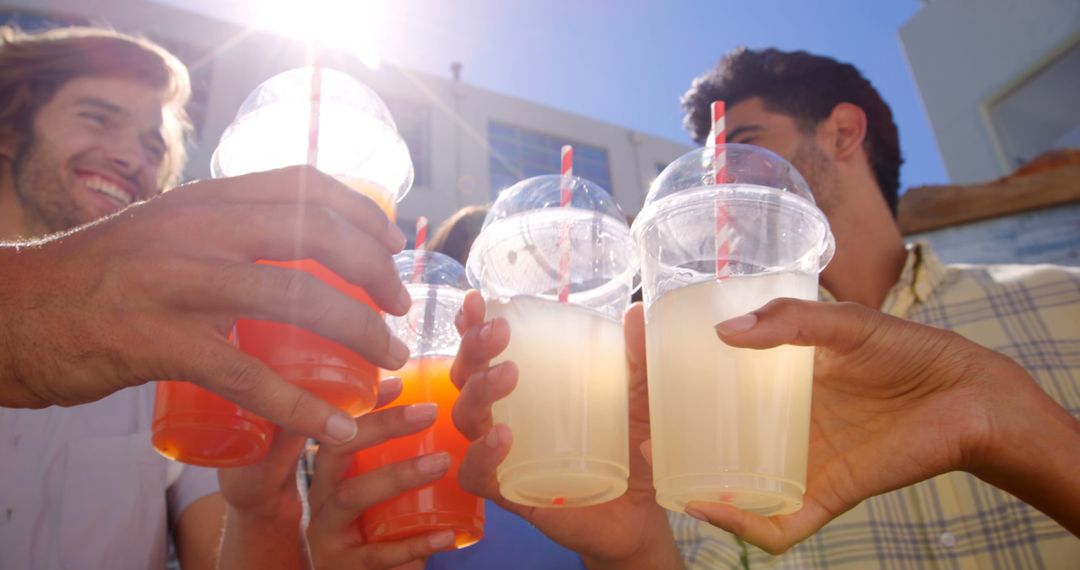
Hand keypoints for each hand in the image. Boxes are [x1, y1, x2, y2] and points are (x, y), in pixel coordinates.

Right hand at [0, 166, 409, 443]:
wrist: (11, 313)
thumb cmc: (97, 279)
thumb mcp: (165, 233)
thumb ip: (221, 235)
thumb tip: (291, 251)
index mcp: (202, 199)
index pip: (301, 183)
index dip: (361, 209)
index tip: (392, 242)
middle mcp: (195, 227)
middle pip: (315, 232)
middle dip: (375, 269)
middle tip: (399, 305)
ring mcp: (175, 281)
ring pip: (296, 298)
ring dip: (358, 333)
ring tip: (389, 361)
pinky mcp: (156, 340)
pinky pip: (248, 376)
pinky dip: (302, 407)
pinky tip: (336, 429)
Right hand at [305, 387, 458, 568]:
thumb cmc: (367, 530)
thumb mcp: (371, 491)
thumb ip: (387, 457)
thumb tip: (423, 402)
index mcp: (325, 473)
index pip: (334, 425)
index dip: (362, 402)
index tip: (398, 380)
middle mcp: (317, 497)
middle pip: (335, 451)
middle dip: (380, 427)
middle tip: (429, 412)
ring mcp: (326, 533)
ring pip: (352, 496)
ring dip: (398, 476)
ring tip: (441, 462)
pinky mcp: (342, 567)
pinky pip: (377, 554)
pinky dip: (414, 543)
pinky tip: (446, 534)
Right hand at [450, 291, 680, 568]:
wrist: (641, 513)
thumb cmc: (631, 448)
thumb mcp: (640, 399)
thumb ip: (638, 359)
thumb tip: (635, 311)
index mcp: (527, 387)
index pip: (488, 351)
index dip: (473, 325)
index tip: (477, 300)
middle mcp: (504, 415)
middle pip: (466, 377)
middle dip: (474, 349)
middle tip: (498, 331)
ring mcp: (502, 455)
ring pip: (465, 418)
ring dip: (479, 391)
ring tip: (508, 374)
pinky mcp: (508, 492)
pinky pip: (476, 474)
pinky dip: (481, 454)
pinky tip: (503, 437)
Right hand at [677, 298, 1022, 552]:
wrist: (970, 394)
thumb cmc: (911, 350)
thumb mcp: (846, 322)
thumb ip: (791, 321)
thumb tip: (724, 334)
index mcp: (787, 382)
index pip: (726, 388)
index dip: (687, 388)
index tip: (649, 379)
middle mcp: (789, 425)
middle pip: (725, 442)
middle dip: (681, 444)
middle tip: (643, 432)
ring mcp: (806, 461)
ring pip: (741, 486)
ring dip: (698, 487)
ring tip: (661, 471)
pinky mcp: (828, 494)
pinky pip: (779, 522)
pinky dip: (744, 523)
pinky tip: (712, 506)